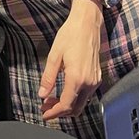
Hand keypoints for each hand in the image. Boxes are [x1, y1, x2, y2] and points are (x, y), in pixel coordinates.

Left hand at [39, 0, 103, 120]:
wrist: (87, 23)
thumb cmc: (70, 35)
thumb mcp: (54, 56)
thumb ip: (48, 77)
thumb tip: (42, 94)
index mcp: (77, 78)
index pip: (65, 105)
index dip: (54, 113)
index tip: (44, 114)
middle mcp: (88, 83)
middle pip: (75, 108)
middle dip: (60, 112)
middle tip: (46, 108)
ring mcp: (94, 81)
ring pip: (82, 103)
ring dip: (67, 106)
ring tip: (52, 101)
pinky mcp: (97, 77)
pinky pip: (86, 95)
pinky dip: (75, 98)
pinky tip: (64, 92)